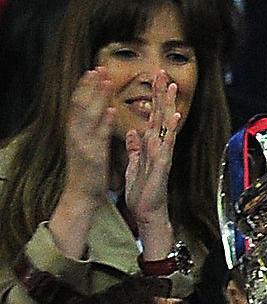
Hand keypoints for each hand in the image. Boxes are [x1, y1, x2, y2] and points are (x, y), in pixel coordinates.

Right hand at [49, 68, 116, 258]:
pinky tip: (113, 110)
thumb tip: (103, 110)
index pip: (79, 104)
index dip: (86, 86)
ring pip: (88, 116)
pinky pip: (98, 137)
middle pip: (80, 104)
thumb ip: (96, 128)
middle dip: (90, 86)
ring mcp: (83, 145)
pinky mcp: (92, 156)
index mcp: (77, 132)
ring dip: (97, 97)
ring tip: (106, 81)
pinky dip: (104, 122)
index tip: (95, 70)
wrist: (83, 196)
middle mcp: (76, 135)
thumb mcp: (91, 145)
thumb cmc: (89, 171)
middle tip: (99, 67)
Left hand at [126, 71, 179, 257]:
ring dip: (168, 105)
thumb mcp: (135, 165)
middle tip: (162, 72)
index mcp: (150, 146)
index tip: (154, 78)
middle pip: (161, 115)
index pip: (153, 117)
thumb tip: (133, 132)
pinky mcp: (162, 166)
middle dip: (161, 94)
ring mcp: (162, 155)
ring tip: (170, 87)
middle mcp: (159, 147)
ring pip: (166, 125)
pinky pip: (166, 146)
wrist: (148, 212)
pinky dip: (169, 132)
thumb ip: (135, 148)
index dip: (153, 98)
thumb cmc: (142, 191)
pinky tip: (173, 119)